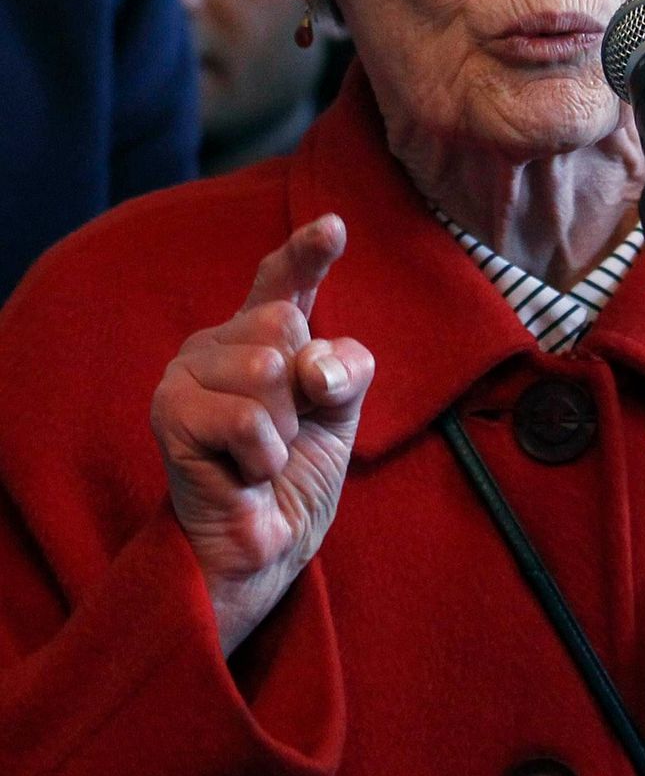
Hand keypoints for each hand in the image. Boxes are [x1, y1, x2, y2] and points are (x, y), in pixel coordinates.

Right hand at [150, 215, 372, 654]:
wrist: (262, 549)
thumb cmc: (296, 477)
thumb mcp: (341, 413)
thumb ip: (344, 369)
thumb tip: (311, 366)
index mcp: (265, 333)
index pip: (284, 279)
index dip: (306, 251)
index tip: (334, 226)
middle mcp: (221, 341)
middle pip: (285, 321)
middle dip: (304, 388)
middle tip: (284, 433)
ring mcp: (187, 371)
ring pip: (268, 369)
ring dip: (284, 430)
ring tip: (260, 457)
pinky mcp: (169, 411)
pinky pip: (247, 420)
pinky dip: (263, 457)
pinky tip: (242, 474)